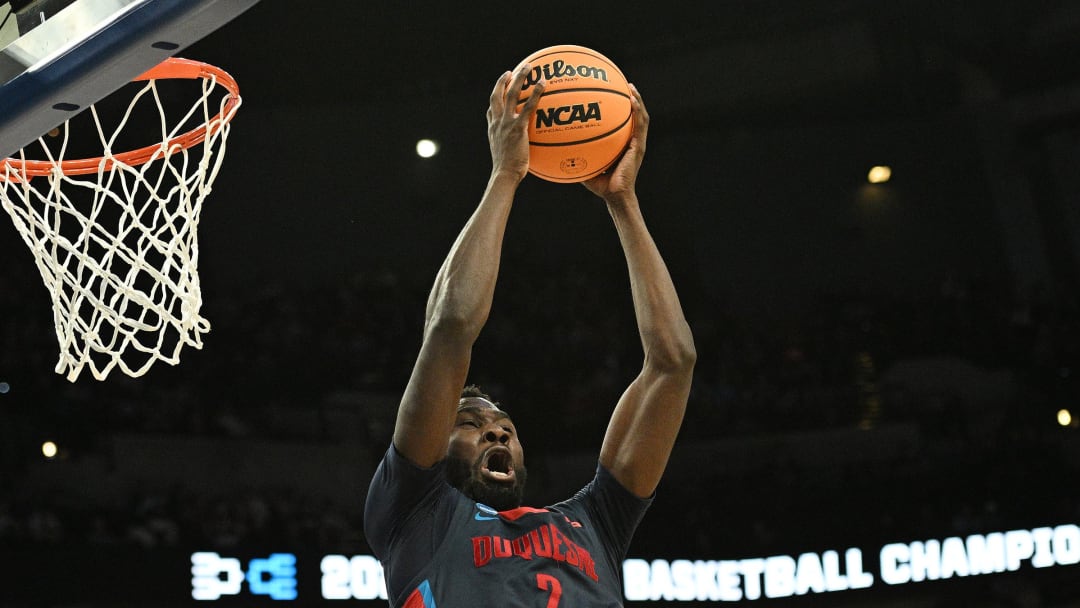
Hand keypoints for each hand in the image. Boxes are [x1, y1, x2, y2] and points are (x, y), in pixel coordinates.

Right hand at [487, 65, 544, 179]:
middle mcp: (497, 123)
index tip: (499, 89)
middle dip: (503, 80)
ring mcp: (506, 123)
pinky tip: (543, 84)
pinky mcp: (517, 127)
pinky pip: (528, 106)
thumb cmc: (508, 172)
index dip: (495, 98)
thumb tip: (523, 153)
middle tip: (511, 71)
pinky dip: (535, 93)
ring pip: (511, 94)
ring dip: (519, 77)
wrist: (504, 175)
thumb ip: (512, 150)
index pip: (491, 111)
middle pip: (497, 95)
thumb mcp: (506, 158)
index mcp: (493, 130)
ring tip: (528, 67)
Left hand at [582, 84, 647, 202]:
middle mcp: (631, 141)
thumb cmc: (601, 185)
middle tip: (623, 82)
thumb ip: (574, 154)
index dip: (619, 108)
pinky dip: (637, 112)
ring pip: (641, 117)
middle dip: (630, 98)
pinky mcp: (639, 147)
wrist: (615, 196)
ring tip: (631, 87)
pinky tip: (632, 101)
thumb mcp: (585, 165)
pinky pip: (640, 126)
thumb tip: (555, 146)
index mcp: (622, 144)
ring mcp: (637, 144)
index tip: (612, 93)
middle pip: (633, 115)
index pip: (622, 122)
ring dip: (637, 101)